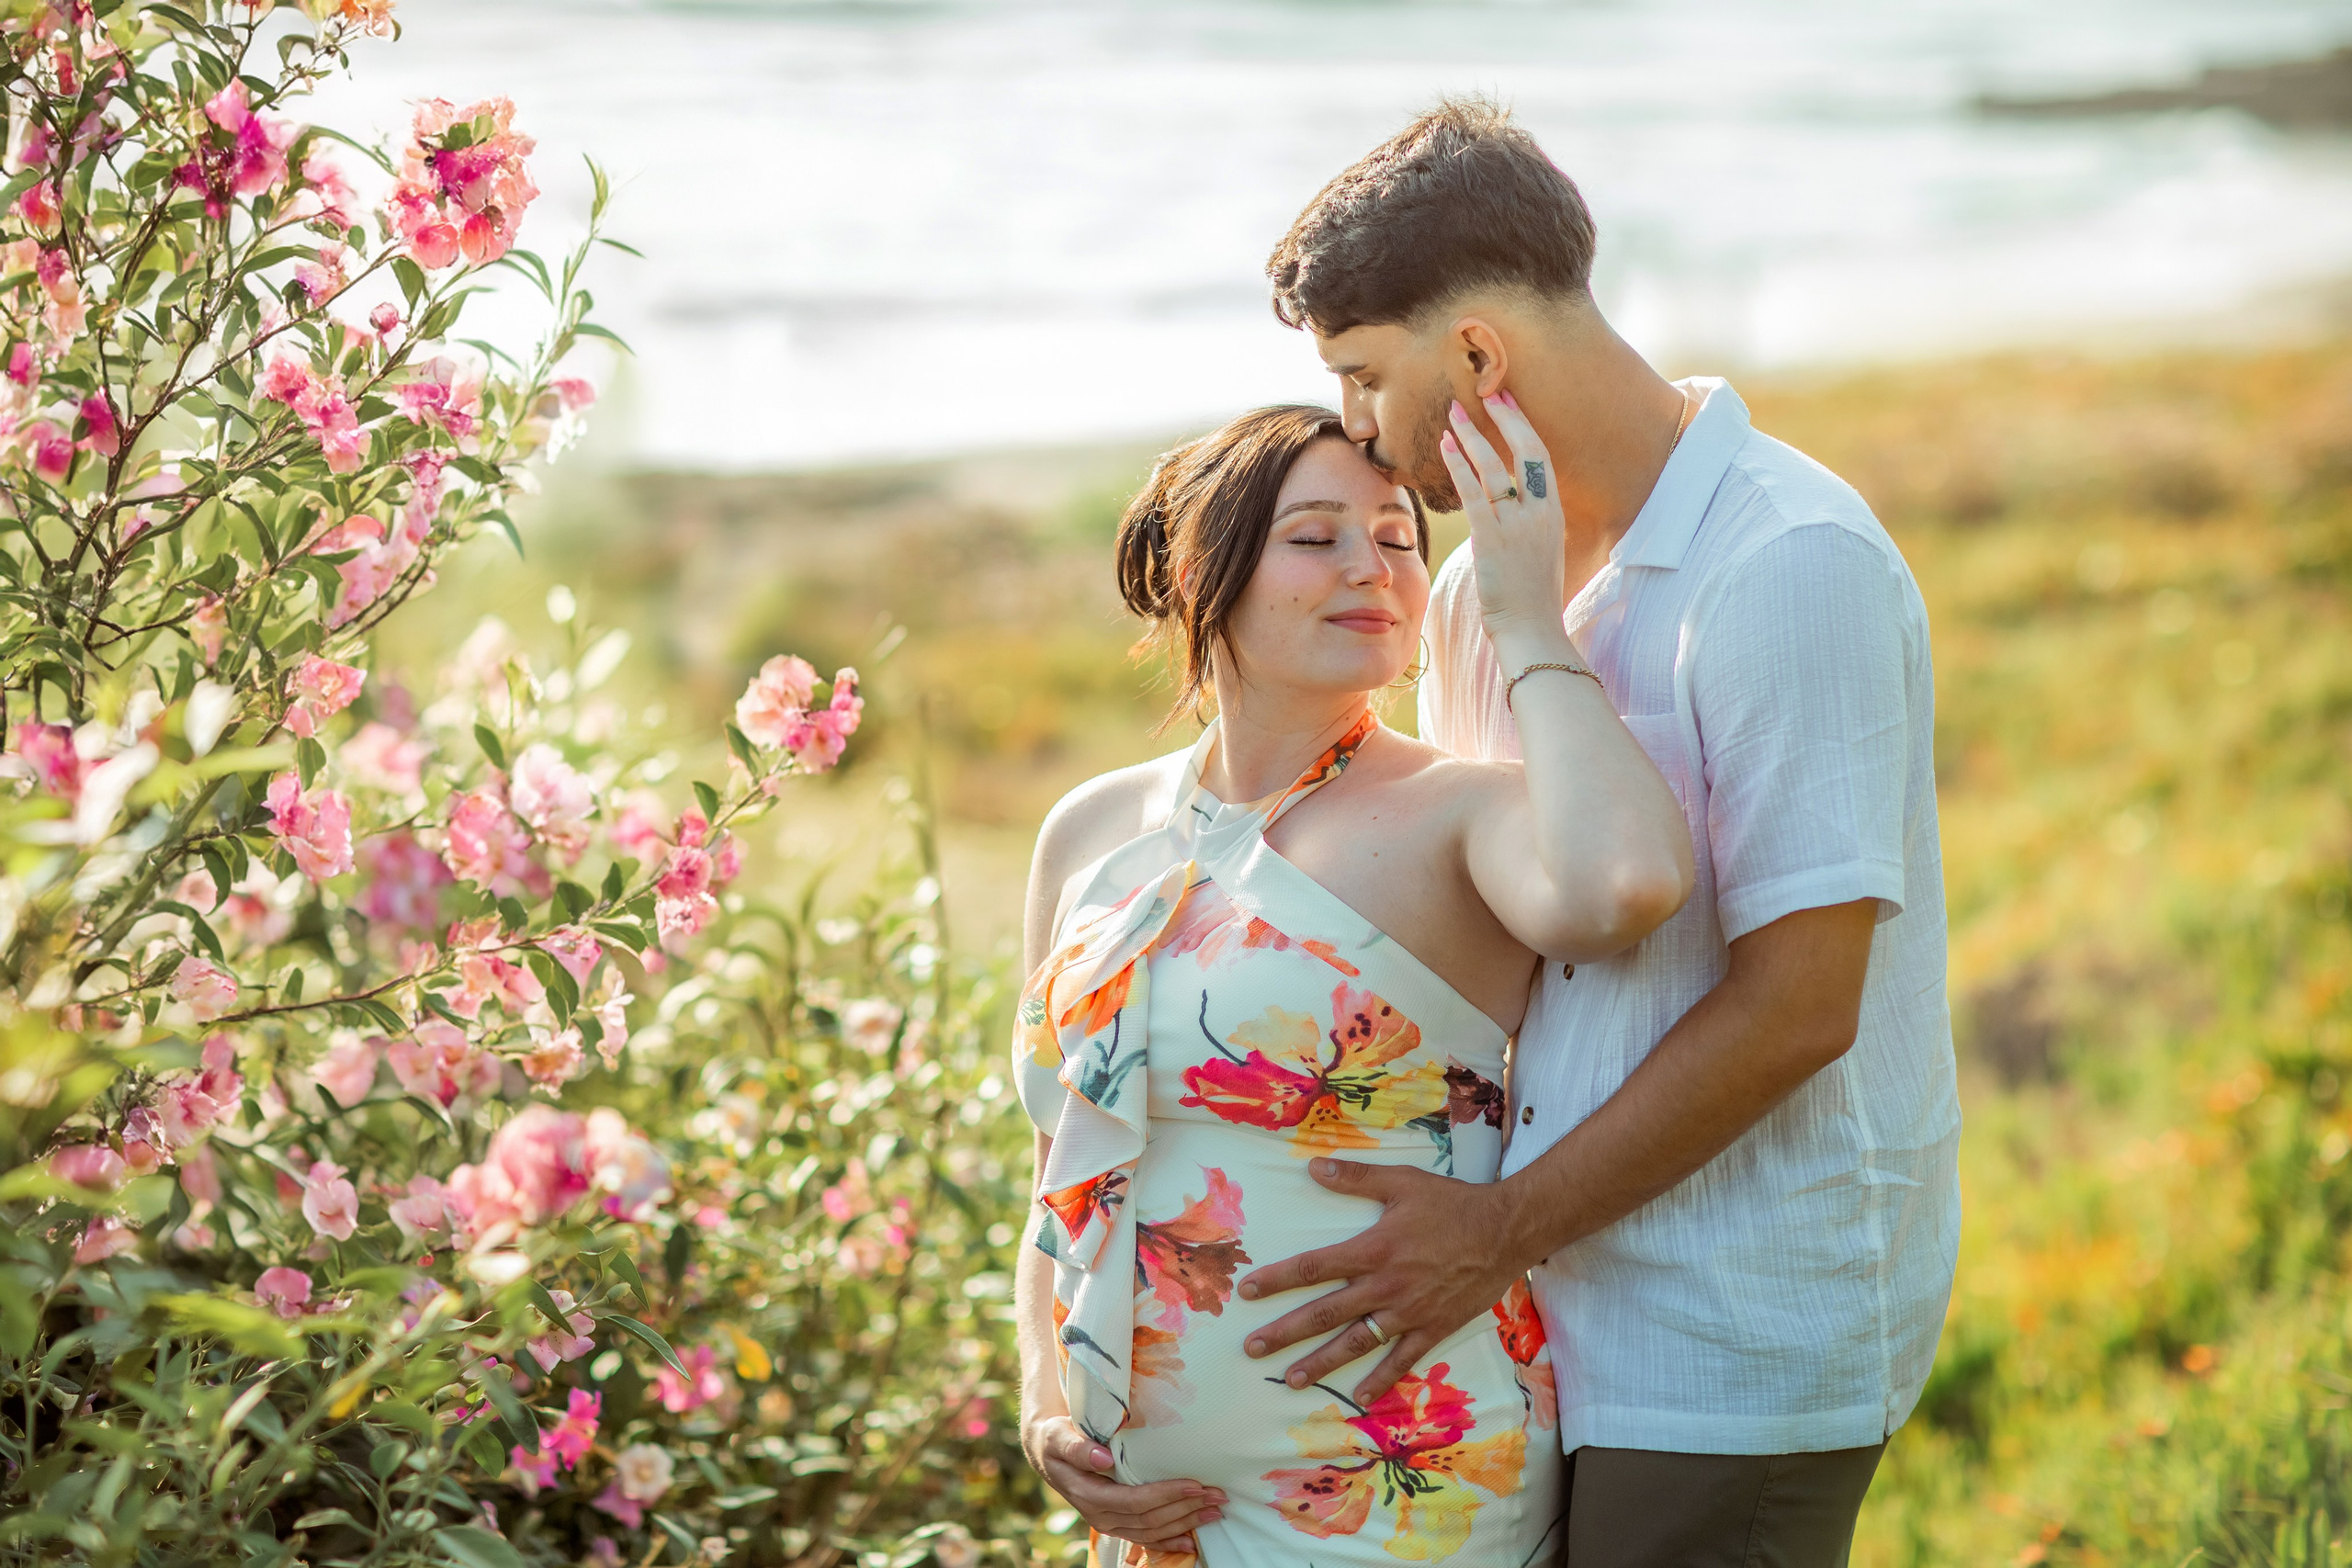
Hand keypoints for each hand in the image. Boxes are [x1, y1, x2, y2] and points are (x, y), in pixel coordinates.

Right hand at [1022, 1415, 1225, 1551]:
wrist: (1048, 1454)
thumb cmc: (1056, 1439)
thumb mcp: (1059, 1436)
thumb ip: (1078, 1448)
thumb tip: (1103, 1460)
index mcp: (1088, 1495)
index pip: (1133, 1500)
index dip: (1165, 1494)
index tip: (1194, 1484)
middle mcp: (1100, 1515)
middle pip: (1148, 1519)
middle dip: (1185, 1509)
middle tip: (1217, 1495)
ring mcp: (1109, 1523)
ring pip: (1152, 1531)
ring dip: (1185, 1524)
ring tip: (1214, 1512)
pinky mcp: (1117, 1523)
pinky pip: (1146, 1539)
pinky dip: (1170, 1541)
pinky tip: (1192, 1541)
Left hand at [1235, 1158, 1530, 1404]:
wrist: (1506, 1231)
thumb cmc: (1452, 1204)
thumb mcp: (1402, 1182)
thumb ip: (1357, 1178)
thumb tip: (1313, 1167)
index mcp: (1373, 1250)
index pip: (1314, 1267)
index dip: (1277, 1279)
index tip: (1247, 1291)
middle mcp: (1385, 1286)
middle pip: (1325, 1313)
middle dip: (1285, 1332)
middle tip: (1252, 1348)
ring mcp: (1408, 1312)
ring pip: (1356, 1343)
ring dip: (1321, 1363)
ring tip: (1291, 1379)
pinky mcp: (1433, 1328)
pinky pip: (1402, 1360)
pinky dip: (1380, 1380)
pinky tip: (1359, 1396)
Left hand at [1441, 393, 1570, 652]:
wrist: (1531, 629)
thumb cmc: (1530, 598)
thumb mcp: (1539, 554)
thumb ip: (1527, 527)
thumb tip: (1507, 513)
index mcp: (1553, 514)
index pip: (1540, 458)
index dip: (1523, 427)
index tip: (1507, 405)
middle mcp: (1539, 512)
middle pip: (1525, 450)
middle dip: (1504, 419)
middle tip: (1484, 394)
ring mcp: (1517, 524)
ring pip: (1493, 466)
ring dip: (1471, 436)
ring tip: (1453, 415)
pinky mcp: (1492, 538)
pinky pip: (1473, 492)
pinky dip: (1457, 465)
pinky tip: (1443, 447)